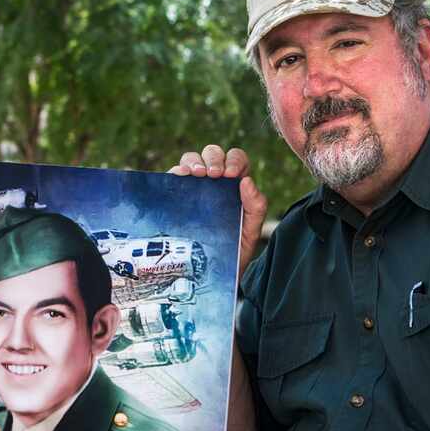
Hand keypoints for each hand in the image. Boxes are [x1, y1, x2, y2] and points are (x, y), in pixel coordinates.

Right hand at [169, 145, 266, 274]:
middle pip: (212, 154)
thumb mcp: (249, 233)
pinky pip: (173, 175)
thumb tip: (247, 180)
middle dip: (214, 158)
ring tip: (196, 174)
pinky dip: (176, 170)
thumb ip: (256, 208)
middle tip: (213, 174)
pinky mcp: (173, 196)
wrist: (208, 276)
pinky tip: (180, 177)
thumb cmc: (232, 253)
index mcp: (234, 186)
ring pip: (191, 159)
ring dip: (194, 161)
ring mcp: (192, 188)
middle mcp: (213, 182)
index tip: (231, 175)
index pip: (236, 159)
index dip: (234, 160)